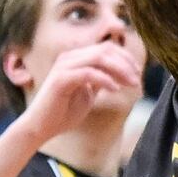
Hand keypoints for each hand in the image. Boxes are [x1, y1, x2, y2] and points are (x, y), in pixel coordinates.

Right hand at [18, 41, 143, 146]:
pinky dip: (105, 80)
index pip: (107, 48)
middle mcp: (69, 57)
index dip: (126, 58)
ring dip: (120, 70)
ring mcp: (64, 66)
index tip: (137, 73)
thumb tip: (123, 71)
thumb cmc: (63, 112)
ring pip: (99, 58)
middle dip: (126, 63)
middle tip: (137, 80)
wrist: (40, 129)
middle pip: (106, 49)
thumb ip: (102, 79)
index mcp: (76, 57)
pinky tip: (115, 90)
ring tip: (131, 84)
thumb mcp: (89, 92)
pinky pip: (89, 73)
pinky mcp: (60, 79)